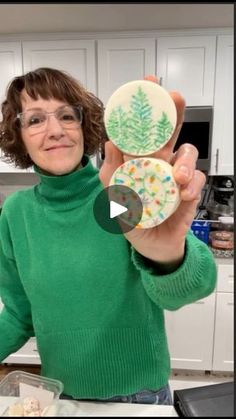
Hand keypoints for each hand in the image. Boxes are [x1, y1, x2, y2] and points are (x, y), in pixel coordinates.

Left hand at [99, 76, 205, 266]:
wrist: (149, 245)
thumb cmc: (132, 218)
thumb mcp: (113, 197)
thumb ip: (109, 172)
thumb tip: (110, 143)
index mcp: (140, 160)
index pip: (143, 130)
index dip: (146, 108)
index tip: (147, 85)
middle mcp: (159, 162)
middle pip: (170, 131)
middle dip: (173, 112)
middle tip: (176, 98)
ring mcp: (176, 176)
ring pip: (188, 152)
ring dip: (184, 159)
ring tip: (177, 177)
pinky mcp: (190, 191)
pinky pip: (197, 180)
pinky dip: (192, 184)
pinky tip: (183, 194)